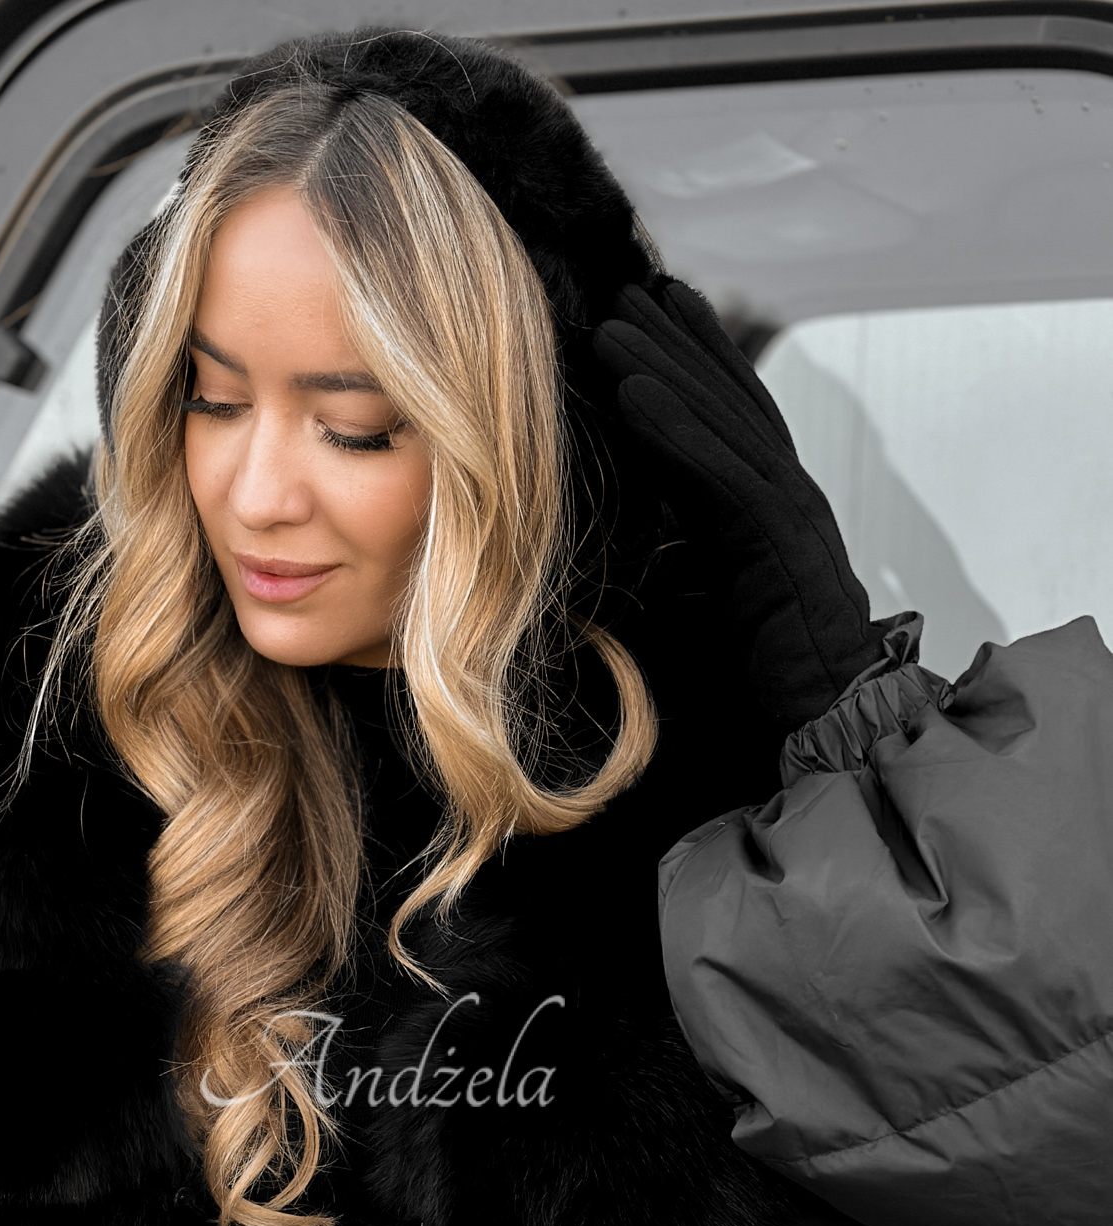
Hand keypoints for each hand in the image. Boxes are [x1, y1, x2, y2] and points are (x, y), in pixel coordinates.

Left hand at [594, 279, 884, 725]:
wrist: (830, 719)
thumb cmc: (768, 676)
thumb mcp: (708, 607)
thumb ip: (678, 567)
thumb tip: (624, 557)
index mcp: (768, 512)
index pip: (730, 421)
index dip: (693, 364)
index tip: (650, 317)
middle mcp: (786, 497)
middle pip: (728, 401)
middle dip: (678, 343)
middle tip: (628, 289)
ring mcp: (790, 513)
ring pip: (722, 422)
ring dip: (664, 368)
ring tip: (612, 324)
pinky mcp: (779, 541)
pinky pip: (721, 471)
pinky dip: (675, 428)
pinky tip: (632, 390)